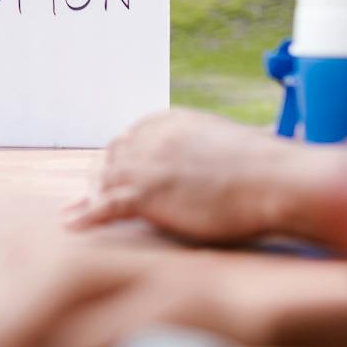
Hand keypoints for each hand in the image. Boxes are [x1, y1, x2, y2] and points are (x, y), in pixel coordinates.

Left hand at [65, 108, 343, 242]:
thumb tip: (253, 142)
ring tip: (79, 214)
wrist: (276, 180)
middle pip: (112, 158)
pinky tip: (71, 225)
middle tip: (95, 198)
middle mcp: (150, 137)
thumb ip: (217, 147)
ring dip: (93, 199)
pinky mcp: (145, 194)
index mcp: (170, 121)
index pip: (132, 138)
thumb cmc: (269, 167)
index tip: (117, 173)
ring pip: (104, 182)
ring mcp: (145, 165)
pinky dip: (85, 216)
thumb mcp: (232, 143)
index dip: (123, 159)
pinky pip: (104, 207)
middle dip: (104, 179)